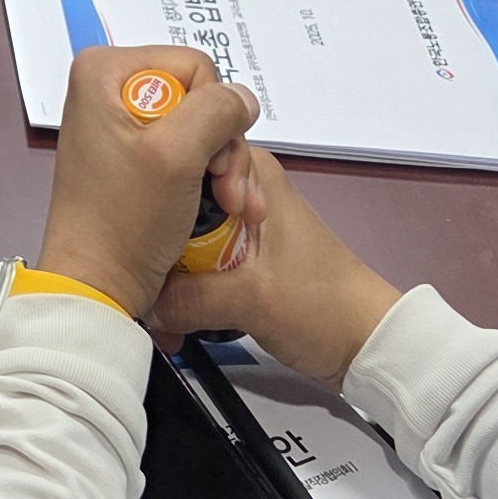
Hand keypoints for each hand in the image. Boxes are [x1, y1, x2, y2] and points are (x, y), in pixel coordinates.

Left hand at [37, 46, 262, 329]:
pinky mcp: (134, 157)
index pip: (195, 66)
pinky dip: (207, 179)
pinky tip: (216, 207)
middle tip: (225, 192)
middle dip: (222, 148)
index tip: (207, 164)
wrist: (99, 283)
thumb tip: (244, 98)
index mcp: (104, 71)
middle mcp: (109, 89)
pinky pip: (187, 152)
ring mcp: (121, 125)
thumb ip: (217, 111)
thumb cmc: (125, 219)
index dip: (214, 114)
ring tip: (226, 205)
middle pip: (200, 98)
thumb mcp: (177, 154)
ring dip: (222, 168)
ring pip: (201, 128)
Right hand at [150, 145, 400, 386]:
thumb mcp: (251, 300)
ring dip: (165, 269)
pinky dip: (181, 284)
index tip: (135, 220)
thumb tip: (136, 302)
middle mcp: (243, 188)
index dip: (154, 183)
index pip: (182, 152)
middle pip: (175, 199)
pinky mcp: (239, 254)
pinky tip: (165, 313)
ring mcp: (241, 223)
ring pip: (181, 234)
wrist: (366, 346)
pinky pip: (195, 259)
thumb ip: (188, 297)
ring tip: (145, 301)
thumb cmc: (322, 306)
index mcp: (252, 174)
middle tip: (132, 272)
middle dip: (152, 239)